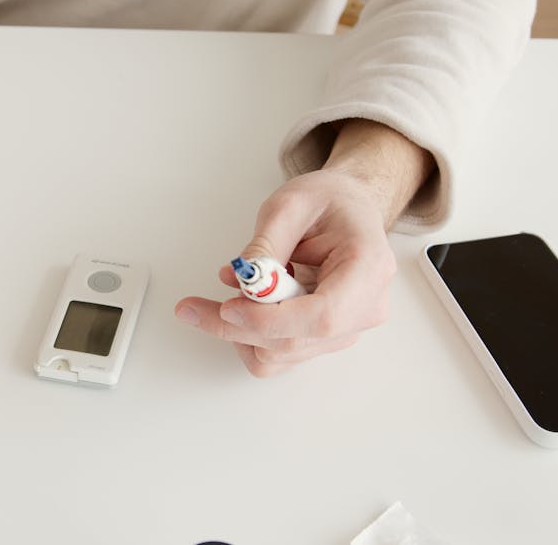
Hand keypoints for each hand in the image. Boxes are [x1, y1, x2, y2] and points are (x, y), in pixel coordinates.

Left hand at [174, 120, 433, 376]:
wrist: (348, 209)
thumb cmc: (328, 202)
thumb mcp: (290, 204)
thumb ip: (265, 245)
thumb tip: (241, 284)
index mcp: (367, 268)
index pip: (323, 316)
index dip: (270, 320)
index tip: (228, 307)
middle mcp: (365, 309)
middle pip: (294, 341)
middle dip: (236, 327)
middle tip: (190, 306)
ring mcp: (346, 329)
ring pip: (280, 354)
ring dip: (238, 331)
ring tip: (225, 290)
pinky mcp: (325, 338)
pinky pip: (279, 355)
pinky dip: (250, 334)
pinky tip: (244, 303)